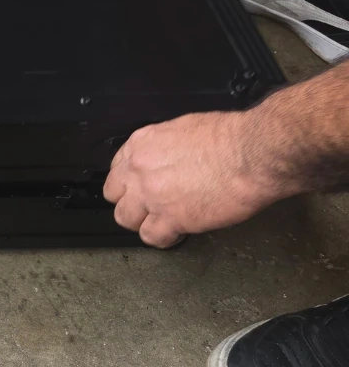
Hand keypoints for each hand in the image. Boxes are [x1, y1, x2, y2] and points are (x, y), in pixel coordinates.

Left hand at [103, 111, 287, 247]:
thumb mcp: (185, 128)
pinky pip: (152, 237)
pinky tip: (176, 234)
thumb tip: (170, 157)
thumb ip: (166, 147)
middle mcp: (139, 170)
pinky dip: (163, 238)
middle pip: (115, 195)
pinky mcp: (171, 219)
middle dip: (130, 201)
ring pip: (126, 219)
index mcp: (142, 144)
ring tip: (160, 221)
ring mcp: (152, 196)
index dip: (130, 181)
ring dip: (142, 222)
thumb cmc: (231, 137)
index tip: (140, 186)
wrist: (252, 154)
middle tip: (148, 205)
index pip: (117, 169)